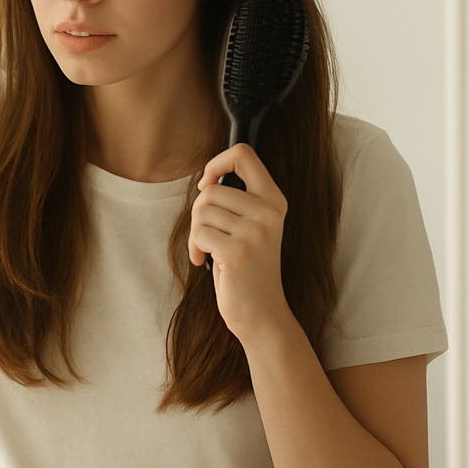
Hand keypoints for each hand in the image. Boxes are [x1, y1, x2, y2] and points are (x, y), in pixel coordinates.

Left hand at [187, 144, 292, 342]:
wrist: (262, 313)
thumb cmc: (249, 269)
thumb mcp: (253, 227)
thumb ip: (239, 201)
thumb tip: (207, 181)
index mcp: (274, 200)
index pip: (243, 154)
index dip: (216, 163)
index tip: (207, 185)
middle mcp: (269, 212)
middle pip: (210, 190)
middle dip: (198, 213)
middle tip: (206, 234)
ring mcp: (255, 232)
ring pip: (201, 211)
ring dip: (195, 234)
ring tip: (208, 251)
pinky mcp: (238, 251)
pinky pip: (199, 234)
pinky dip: (194, 249)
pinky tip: (205, 263)